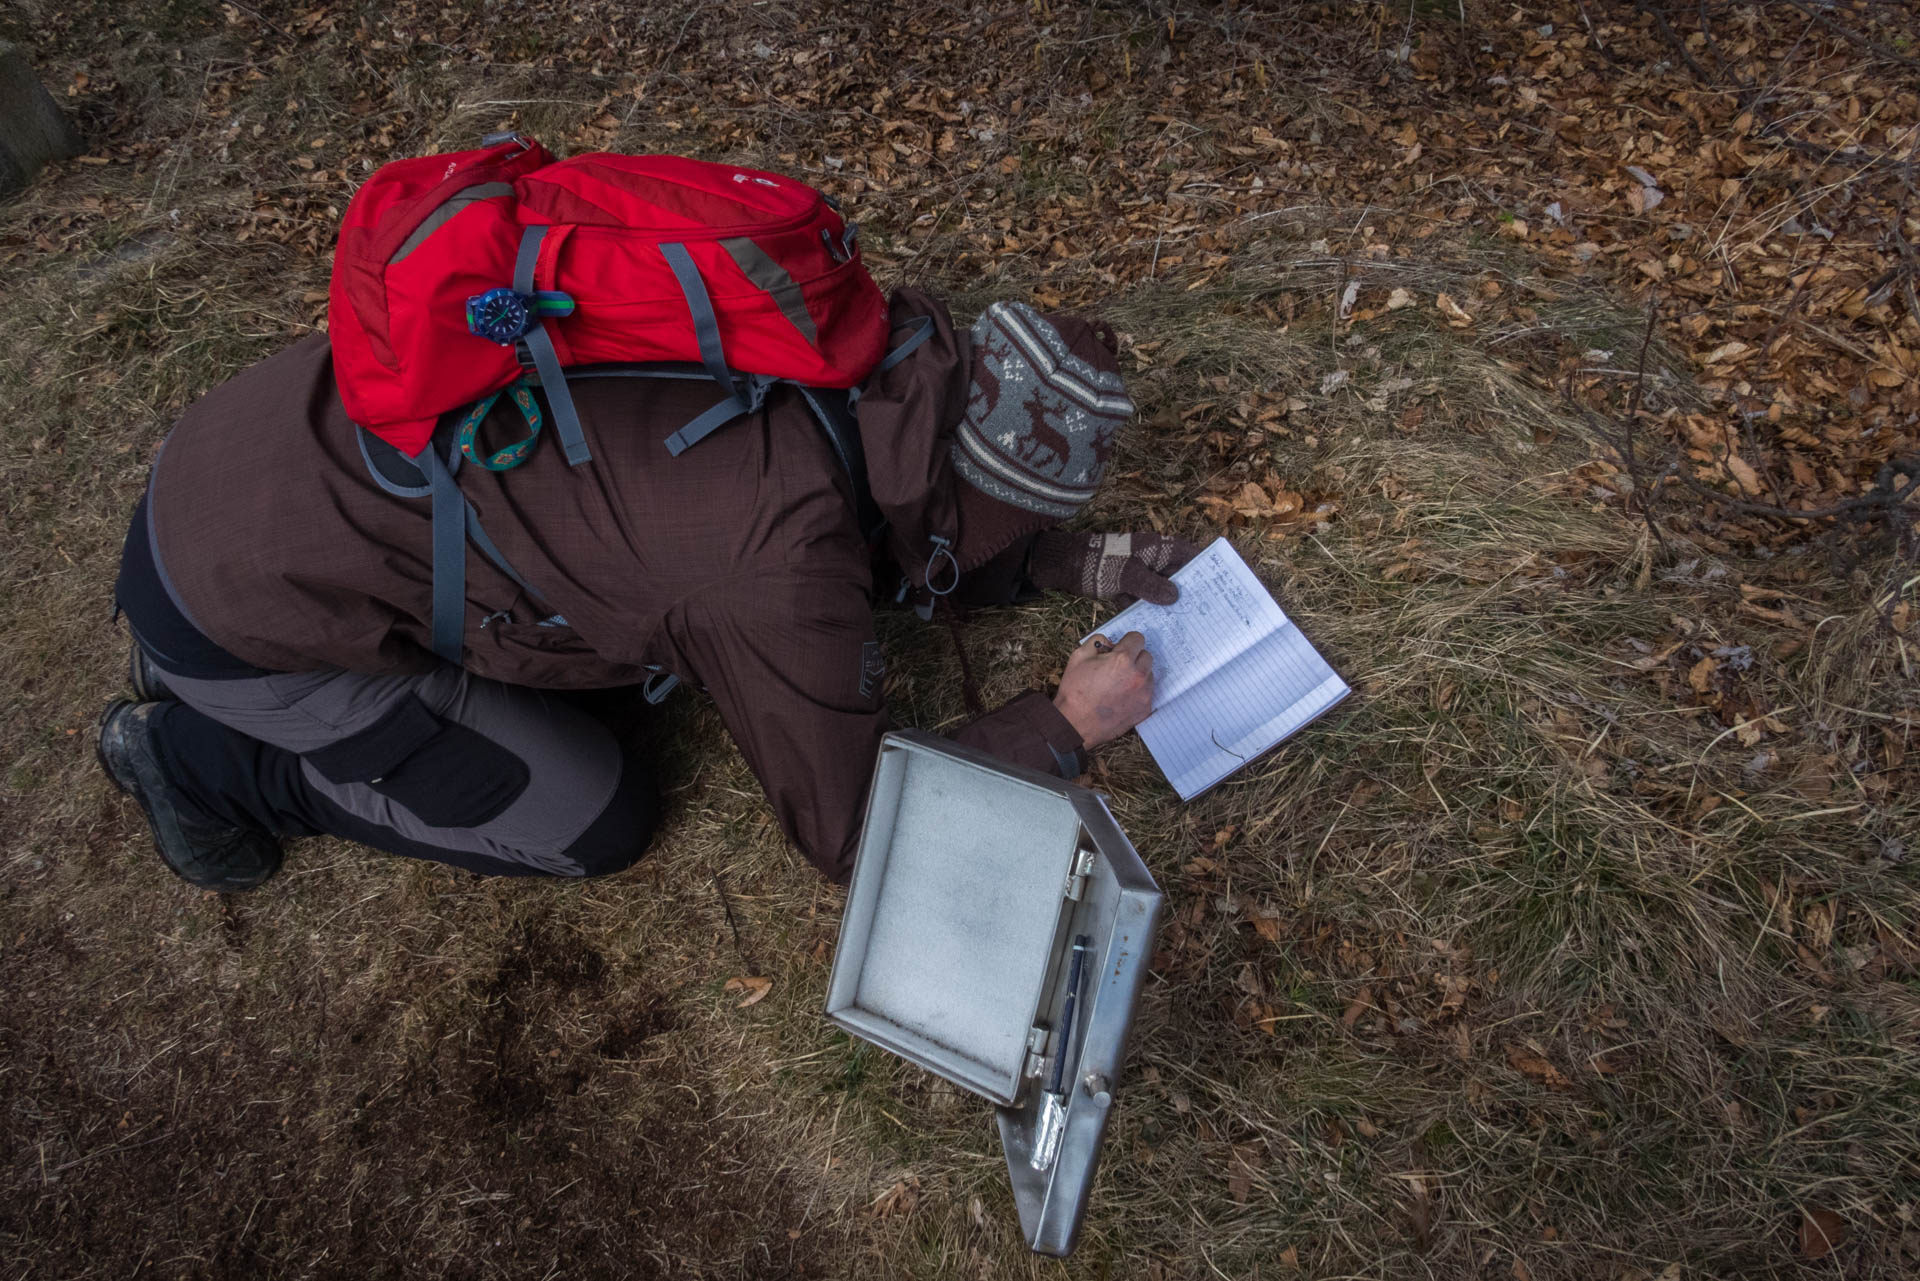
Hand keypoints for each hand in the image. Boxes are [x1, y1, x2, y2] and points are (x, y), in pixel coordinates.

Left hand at [1028, 531, 1203, 605]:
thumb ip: (1151, 585)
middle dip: (1191, 590)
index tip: (1219, 582)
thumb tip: (1176, 597)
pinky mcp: (1129, 587)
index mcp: (1157, 547)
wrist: (1066, 567)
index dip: (1205, 565)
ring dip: (1172, 604)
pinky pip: (1147, 599)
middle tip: (1209, 609)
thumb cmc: (1098, 563)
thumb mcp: (1127, 574)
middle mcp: (1153, 559)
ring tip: (1191, 622)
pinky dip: (1153, 610)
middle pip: (1179, 574)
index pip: (1188, 553)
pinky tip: (1163, 627)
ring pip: (1163, 589)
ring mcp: (1141, 573)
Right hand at [1053, 632, 1154, 748]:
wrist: (1074, 724)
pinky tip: (1121, 697)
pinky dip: (1138, 692)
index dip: (1127, 641)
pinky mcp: (1145, 709)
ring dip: (1138, 675)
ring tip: (1119, 684)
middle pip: (1146, 656)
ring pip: (1149, 675)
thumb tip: (1109, 642)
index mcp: (1122, 660)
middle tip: (1118, 666)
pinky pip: (1147, 693)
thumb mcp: (1078, 656)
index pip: (1138, 638)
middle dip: (1134, 658)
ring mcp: (1144, 694)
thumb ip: (1097, 641)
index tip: (1121, 647)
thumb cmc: (1074, 691)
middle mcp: (1138, 675)